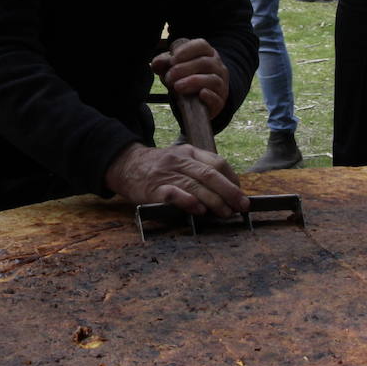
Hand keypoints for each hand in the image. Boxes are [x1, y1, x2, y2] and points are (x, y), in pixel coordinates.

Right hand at [104, 143, 248, 216]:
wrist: (125, 165)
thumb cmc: (158, 167)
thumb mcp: (180, 159)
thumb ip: (200, 170)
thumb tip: (228, 190)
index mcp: (189, 152)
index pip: (217, 163)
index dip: (232, 180)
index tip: (241, 194)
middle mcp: (180, 161)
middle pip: (210, 174)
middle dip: (230, 192)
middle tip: (242, 206)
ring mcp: (167, 174)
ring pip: (195, 185)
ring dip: (214, 201)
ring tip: (226, 213)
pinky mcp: (154, 189)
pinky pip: (173, 194)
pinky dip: (188, 202)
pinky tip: (198, 210)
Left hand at [151, 37, 228, 119]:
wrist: (200, 100)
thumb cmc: (187, 78)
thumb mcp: (174, 68)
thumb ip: (165, 64)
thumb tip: (156, 64)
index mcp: (207, 54)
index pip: (202, 45)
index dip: (187, 50)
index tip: (172, 59)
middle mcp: (218, 66)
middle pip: (205, 63)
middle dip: (184, 69)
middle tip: (169, 77)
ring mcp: (221, 84)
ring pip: (212, 80)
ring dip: (193, 82)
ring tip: (177, 86)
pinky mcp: (220, 101)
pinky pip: (218, 97)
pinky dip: (210, 96)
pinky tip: (201, 94)